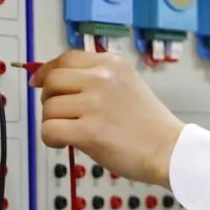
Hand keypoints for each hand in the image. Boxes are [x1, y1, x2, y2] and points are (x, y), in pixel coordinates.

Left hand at [33, 49, 184, 187]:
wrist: (170, 151)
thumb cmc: (151, 127)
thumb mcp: (128, 86)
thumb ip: (98, 80)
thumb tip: (61, 85)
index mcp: (111, 64)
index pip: (65, 58)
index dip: (46, 71)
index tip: (38, 81)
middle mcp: (102, 78)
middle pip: (52, 81)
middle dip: (49, 100)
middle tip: (61, 115)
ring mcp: (95, 103)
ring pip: (48, 108)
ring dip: (53, 123)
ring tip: (71, 133)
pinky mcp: (89, 130)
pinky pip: (50, 130)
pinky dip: (51, 139)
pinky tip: (65, 144)